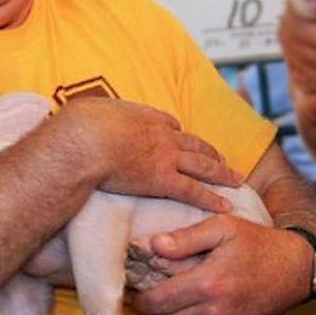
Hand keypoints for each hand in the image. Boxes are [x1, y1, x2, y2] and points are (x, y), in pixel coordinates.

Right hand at [56, 97, 243, 212]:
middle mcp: (161, 134)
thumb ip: (95, 113)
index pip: (169, 123)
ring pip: (202, 164)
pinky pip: (194, 190)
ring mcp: (165, 156)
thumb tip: (86, 115)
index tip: (181, 136)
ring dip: (221, 172)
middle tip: (222, 158)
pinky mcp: (163, 180)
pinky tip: (225, 205)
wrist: (86, 140)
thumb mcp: (90, 109)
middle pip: (193, 143)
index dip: (176, 132)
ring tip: (235, 179)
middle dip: (209, 151)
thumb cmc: (80, 126)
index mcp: (143, 115)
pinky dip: (211, 198)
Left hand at [129, 217, 307, 314]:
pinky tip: (187, 305)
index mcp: (209, 284)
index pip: (158, 301)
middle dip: (150, 305)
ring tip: (167, 295)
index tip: (133, 285)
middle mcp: (216, 311)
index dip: (139, 295)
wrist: (294, 268)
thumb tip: (153, 246)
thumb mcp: (222, 227)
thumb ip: (186, 237)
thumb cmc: (256, 243)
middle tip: (145, 290)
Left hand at [279, 0, 315, 127]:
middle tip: (288, 18)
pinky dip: (299, 73)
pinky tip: (301, 68)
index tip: (293, 4)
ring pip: (297, 67)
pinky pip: (308, 85)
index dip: (292, 15)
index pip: (300, 28)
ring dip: (290, 51)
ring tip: (290, 39)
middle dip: (286, 30)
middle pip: (293, 46)